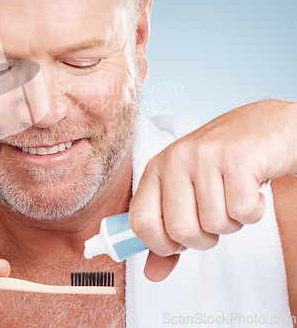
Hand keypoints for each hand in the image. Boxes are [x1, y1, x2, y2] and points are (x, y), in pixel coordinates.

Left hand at [129, 100, 296, 280]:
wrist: (263, 127)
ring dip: (231, 222)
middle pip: (180, 230)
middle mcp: (175, 159)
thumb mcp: (187, 193)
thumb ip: (168, 235)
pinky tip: (251, 190)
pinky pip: (242, 211)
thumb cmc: (221, 166)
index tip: (178, 240)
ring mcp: (204, 156)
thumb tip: (151, 274)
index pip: (140, 221)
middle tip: (214, 217)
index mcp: (156, 168)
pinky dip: (253, 211)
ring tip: (233, 196)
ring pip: (214, 224)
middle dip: (203, 238)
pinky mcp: (237, 158)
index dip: (160, 244)